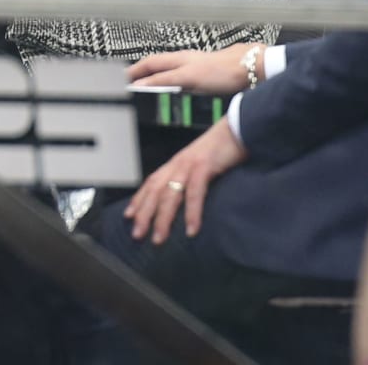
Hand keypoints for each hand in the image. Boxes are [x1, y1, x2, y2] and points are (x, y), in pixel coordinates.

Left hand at [125, 119, 246, 244]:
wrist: (238, 128)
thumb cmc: (221, 149)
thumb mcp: (200, 165)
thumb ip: (190, 179)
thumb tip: (184, 200)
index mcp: (176, 164)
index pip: (151, 182)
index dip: (139, 199)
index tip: (128, 217)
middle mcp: (178, 164)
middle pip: (155, 191)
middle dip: (144, 213)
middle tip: (137, 235)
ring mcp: (189, 164)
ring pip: (170, 194)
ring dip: (163, 218)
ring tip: (159, 238)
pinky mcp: (204, 166)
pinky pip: (195, 192)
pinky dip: (192, 212)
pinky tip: (191, 229)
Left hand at [126, 44, 258, 95]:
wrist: (252, 64)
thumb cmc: (237, 71)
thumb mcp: (212, 77)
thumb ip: (198, 81)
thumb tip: (189, 89)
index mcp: (190, 58)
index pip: (159, 61)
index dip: (143, 66)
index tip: (129, 74)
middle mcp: (186, 58)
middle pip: (152, 60)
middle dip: (134, 69)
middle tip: (118, 79)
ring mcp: (187, 65)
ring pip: (154, 66)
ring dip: (136, 74)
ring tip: (122, 84)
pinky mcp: (191, 75)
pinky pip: (164, 78)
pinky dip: (150, 83)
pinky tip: (140, 88)